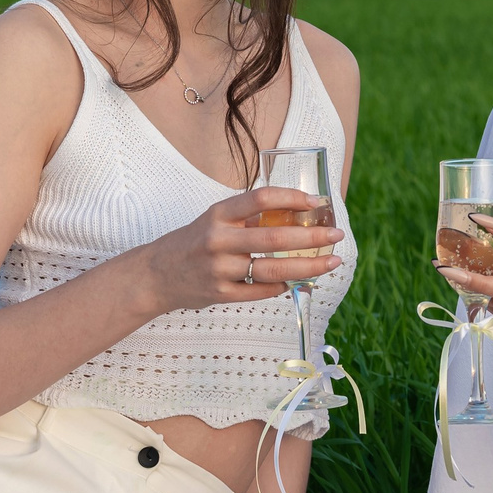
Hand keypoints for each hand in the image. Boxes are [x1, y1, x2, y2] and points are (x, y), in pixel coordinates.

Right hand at [136, 187, 345, 314]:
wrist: (156, 274)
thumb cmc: (194, 242)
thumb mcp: (215, 219)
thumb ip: (249, 217)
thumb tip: (298, 215)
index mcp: (219, 214)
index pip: (261, 198)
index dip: (292, 198)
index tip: (317, 202)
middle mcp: (218, 239)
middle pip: (274, 237)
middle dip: (312, 237)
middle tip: (336, 236)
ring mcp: (219, 269)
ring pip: (273, 269)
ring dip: (307, 267)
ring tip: (330, 262)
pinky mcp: (220, 294)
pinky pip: (261, 291)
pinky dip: (283, 286)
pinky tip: (299, 281)